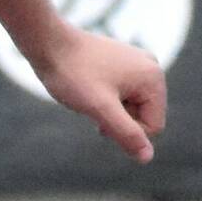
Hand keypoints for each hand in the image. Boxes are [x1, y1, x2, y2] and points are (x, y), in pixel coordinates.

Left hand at [30, 25, 167, 164]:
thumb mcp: (100, 109)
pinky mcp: (121, 62)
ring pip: (129, 106)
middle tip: (91, 104)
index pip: (153, 126)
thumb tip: (148, 158)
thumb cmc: (73, 75)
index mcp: (153, 78)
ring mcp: (136, 63)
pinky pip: (120, 93)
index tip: (99, 115)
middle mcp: (151, 67)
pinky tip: (86, 87)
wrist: (48, 43)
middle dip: (116, 118)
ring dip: (108, 109)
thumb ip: (126, 133)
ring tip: (87, 94)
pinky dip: (103, 97)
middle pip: (143, 116)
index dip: (125, 130)